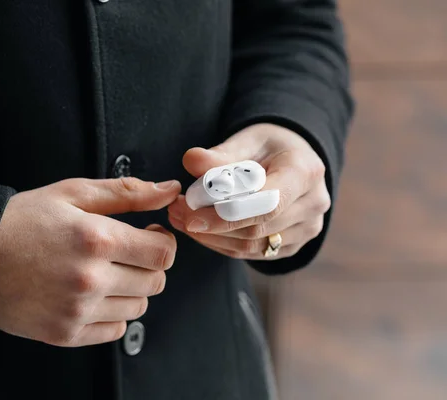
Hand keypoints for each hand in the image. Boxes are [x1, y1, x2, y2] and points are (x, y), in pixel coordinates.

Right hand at [0, 177, 180, 346]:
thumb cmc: (21, 221)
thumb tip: (168, 190)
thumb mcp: (72, 193)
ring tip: (107, 273)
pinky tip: (94, 295)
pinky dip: (113, 314)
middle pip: (155, 282)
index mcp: (96, 240)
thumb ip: (126, 192)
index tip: (150, 237)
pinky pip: (115, 331)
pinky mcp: (65, 333)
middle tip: (127, 253)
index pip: (162, 253)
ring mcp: (77, 310)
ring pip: (138, 308)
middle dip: (149, 265)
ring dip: (132, 290)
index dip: (163, 243)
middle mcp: (90, 279)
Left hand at [167, 123, 329, 259]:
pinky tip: (199, 230)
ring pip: (251, 245)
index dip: (226, 213)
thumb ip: (220, 154)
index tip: (190, 213)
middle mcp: (313, 204)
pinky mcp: (293, 245)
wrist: (293, 159)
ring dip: (210, 237)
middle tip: (175, 211)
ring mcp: (307, 229)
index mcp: (305, 172)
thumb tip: (191, 160)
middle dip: (210, 224)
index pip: (265, 202)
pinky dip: (221, 243)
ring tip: (180, 218)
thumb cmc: (268, 146)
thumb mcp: (246, 139)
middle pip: (256, 227)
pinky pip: (252, 253)